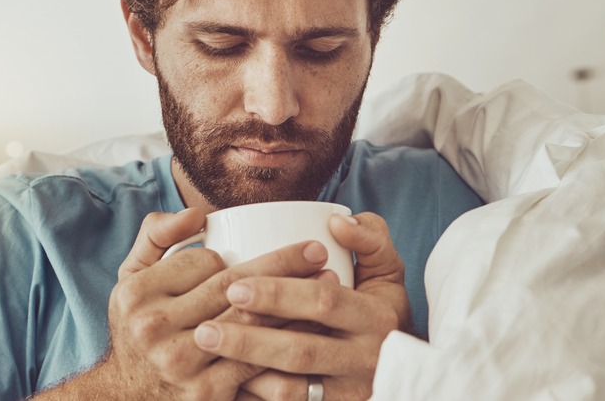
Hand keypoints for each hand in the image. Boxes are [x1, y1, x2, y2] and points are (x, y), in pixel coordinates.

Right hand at [104, 209, 331, 398]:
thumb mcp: (129, 278)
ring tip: (328, 280)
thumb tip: (198, 213)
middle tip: (316, 250)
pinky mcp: (206, 393)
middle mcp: (155, 327)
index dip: (231, 254)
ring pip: (251, 321)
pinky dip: (288, 341)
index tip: (250, 257)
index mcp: (137, 293)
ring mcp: (182, 362)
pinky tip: (314, 326)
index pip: (201, 260)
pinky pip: (257, 361)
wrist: (127, 398)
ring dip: (295, 300)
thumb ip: (155, 235)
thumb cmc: (137, 329)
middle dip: (282, 264)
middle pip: (231, 286)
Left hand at [193, 213, 410, 400]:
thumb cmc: (382, 308)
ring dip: (245, 373)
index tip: (235, 287)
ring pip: (291, 389)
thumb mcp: (387, 270)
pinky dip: (255, 397)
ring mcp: (349, 392)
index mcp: (377, 316)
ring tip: (210, 357)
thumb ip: (369, 238)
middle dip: (248, 340)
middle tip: (204, 329)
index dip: (278, 294)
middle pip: (301, 351)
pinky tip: (225, 383)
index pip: (324, 302)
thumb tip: (337, 221)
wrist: (400, 367)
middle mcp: (367, 359)